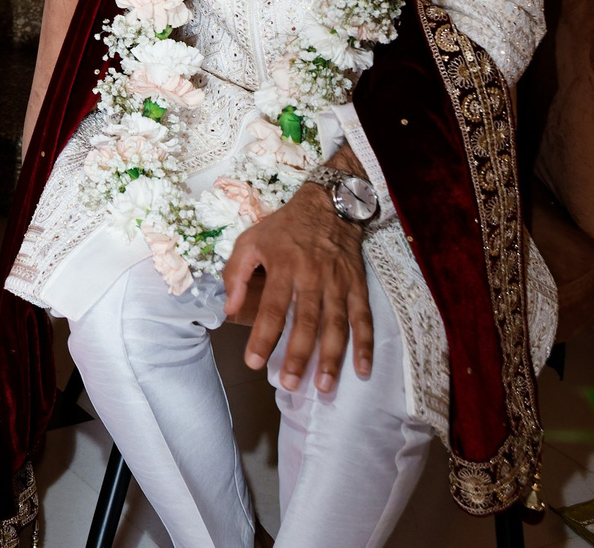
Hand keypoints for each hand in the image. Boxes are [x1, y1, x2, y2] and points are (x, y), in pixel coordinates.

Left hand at [224, 180, 372, 394]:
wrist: (328, 205)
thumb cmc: (284, 228)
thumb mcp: (250, 241)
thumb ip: (235, 274)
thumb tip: (228, 309)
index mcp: (284, 266)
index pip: (272, 308)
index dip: (263, 337)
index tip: (253, 362)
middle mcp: (313, 277)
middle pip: (306, 322)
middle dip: (298, 356)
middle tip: (290, 384)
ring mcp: (339, 283)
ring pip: (336, 325)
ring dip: (331, 358)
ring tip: (323, 387)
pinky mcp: (358, 286)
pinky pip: (363, 318)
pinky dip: (365, 345)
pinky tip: (362, 369)